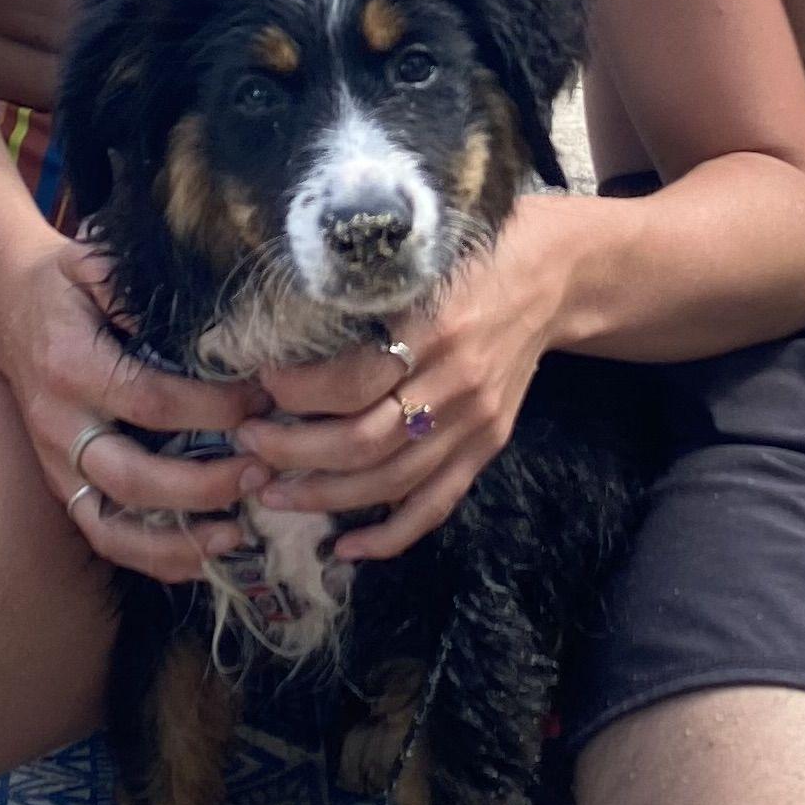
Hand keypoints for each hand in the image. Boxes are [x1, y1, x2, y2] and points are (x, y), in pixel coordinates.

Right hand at [0, 234, 263, 586]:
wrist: (8, 306)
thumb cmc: (64, 285)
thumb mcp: (93, 264)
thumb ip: (136, 288)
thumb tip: (204, 321)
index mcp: (72, 368)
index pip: (150, 401)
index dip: (212, 408)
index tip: (262, 402)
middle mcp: (59, 426)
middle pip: (134, 478)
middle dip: (204, 485)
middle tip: (263, 473)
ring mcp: (57, 465)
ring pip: (114, 527)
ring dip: (178, 540)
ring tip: (238, 534)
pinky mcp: (63, 486)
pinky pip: (105, 536)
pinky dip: (154, 556)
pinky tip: (205, 555)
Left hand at [234, 205, 573, 563]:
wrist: (555, 276)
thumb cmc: (473, 255)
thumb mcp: (418, 257)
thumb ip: (362, 292)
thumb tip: (277, 325)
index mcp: (434, 328)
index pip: (351, 381)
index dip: (296, 391)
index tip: (259, 382)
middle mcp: (456, 383)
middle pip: (363, 443)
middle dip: (293, 451)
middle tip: (249, 443)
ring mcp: (474, 423)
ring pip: (390, 483)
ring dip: (324, 497)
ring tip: (272, 493)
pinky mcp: (487, 447)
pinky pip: (435, 506)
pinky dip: (390, 536)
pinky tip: (346, 549)